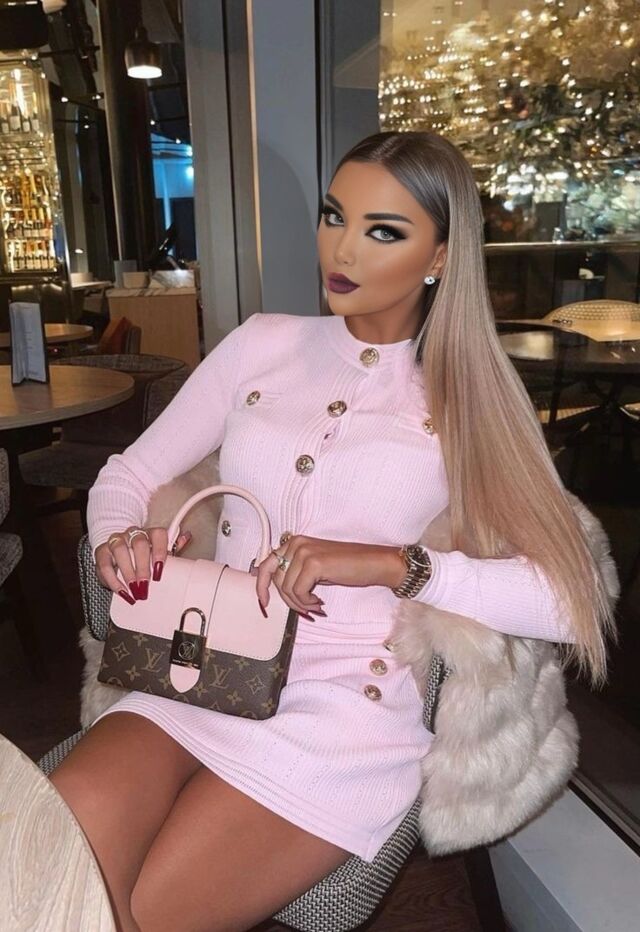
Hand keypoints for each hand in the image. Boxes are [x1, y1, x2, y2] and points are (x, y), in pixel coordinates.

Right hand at [95, 526, 191, 601]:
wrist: (119, 545)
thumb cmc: (143, 551)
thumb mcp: (158, 551)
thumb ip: (172, 546)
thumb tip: (187, 537)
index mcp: (150, 533)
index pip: (158, 535)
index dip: (160, 552)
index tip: (159, 570)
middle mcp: (133, 534)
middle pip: (139, 544)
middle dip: (142, 566)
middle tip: (145, 585)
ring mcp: (117, 541)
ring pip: (120, 550)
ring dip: (127, 572)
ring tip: (133, 589)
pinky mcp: (102, 551)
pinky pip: (105, 564)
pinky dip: (113, 580)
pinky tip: (121, 591)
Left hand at [253, 536, 403, 618]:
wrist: (373, 563)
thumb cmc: (348, 566)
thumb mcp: (315, 567)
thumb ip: (295, 572)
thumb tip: (277, 591)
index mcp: (294, 542)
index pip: (266, 565)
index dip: (261, 586)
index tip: (263, 602)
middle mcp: (296, 543)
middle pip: (277, 581)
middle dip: (289, 600)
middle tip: (306, 608)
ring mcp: (304, 552)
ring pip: (287, 589)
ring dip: (301, 603)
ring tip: (316, 605)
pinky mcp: (313, 563)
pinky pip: (298, 592)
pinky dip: (307, 602)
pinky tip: (320, 602)